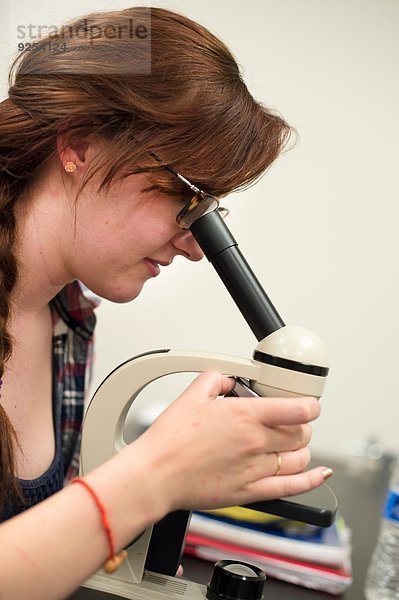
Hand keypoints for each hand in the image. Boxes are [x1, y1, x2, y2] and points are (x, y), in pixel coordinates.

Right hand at [132, 370, 331, 514]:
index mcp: (246, 416)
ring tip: (291, 444)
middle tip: (291, 422)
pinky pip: (292, 488)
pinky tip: (318, 474)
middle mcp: (256, 442)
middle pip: (302, 433)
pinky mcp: (250, 492)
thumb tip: (228, 377)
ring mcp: (256, 469)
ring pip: (300, 459)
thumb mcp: (192, 394)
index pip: (299, 409)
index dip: (310, 404)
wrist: (156, 475)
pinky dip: (311, 481)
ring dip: (302, 449)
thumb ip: (216, 378)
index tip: (309, 403)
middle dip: (302, 425)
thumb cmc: (170, 439)